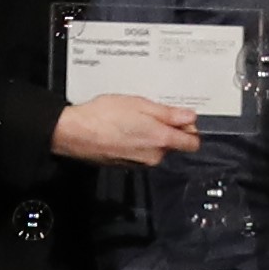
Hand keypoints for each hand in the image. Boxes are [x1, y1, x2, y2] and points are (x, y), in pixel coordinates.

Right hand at [53, 90, 205, 164]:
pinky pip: (142, 153)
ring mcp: (140, 163)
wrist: (75, 133)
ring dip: (151, 135)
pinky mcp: (128, 165)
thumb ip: (169, 113)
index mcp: (160, 140)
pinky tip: (124, 129)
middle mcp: (153, 156)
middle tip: (151, 113)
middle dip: (168, 129)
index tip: (183, 118)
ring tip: (133, 118)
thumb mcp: (140, 105)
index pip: (193, 143)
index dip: (190, 129)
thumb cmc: (103, 117)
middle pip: (174, 144)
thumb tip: (189, 117)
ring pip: (157, 148)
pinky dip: (138, 142)